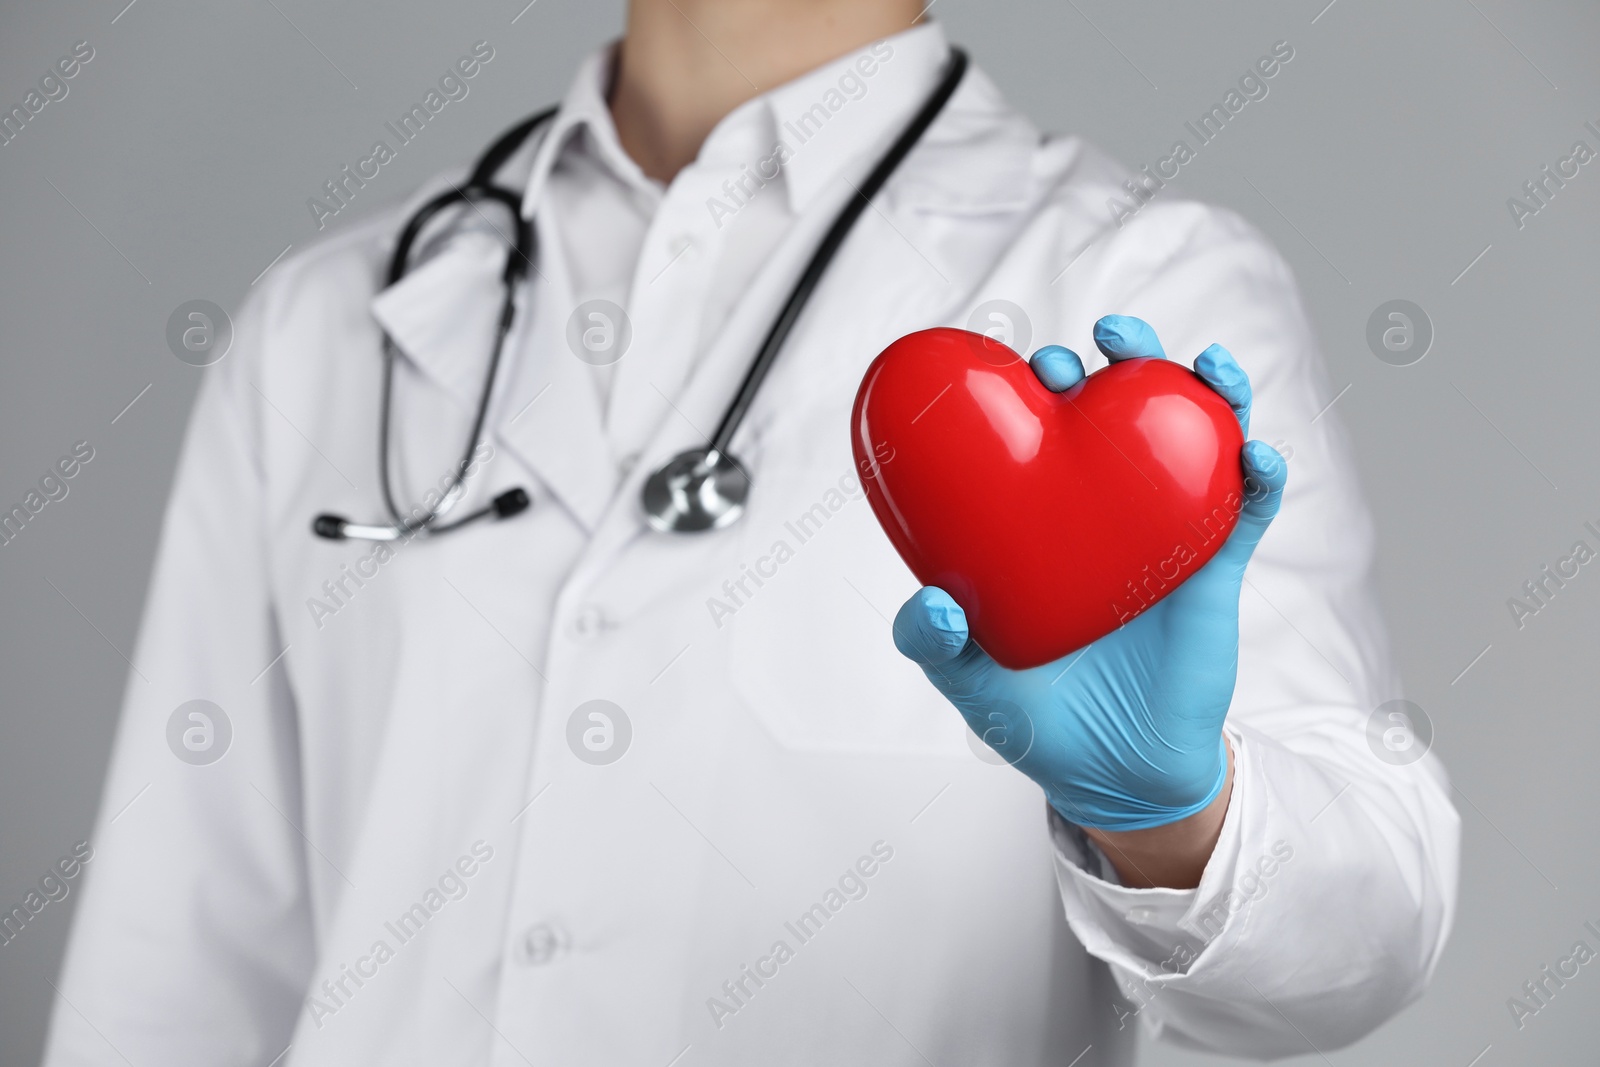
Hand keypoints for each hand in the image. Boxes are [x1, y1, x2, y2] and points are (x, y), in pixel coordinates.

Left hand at [893, 315, 1286, 881]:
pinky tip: (1254, 453)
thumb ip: (935, 644)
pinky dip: (1260, 475)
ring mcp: (1165, 535)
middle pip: (1123, 413)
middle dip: (1123, 361)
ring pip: (1198, 441)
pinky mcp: (1215, 571)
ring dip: (1208, 391)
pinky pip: (1248, 511)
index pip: (1044, 433)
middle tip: (1109, 342)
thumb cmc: (1037, 719)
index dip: (1039, 387)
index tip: (1030, 365)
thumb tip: (933, 601)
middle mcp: (1106, 514)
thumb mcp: (970, 682)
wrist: (1116, 776)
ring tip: (1207, 366)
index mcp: (1044, 522)